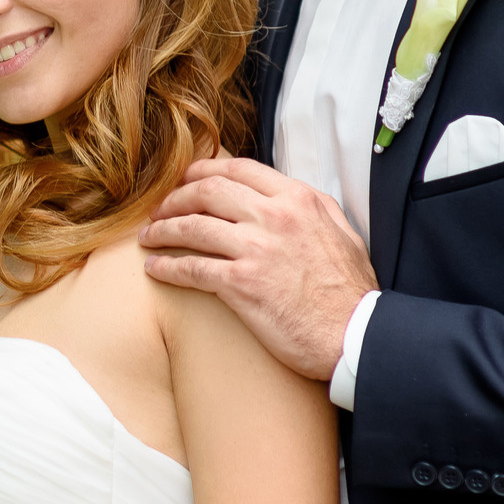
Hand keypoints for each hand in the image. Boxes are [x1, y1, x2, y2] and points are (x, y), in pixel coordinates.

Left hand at [139, 157, 374, 380]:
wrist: (355, 334)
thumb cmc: (350, 291)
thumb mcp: (342, 232)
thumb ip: (313, 210)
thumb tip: (290, 198)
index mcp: (298, 199)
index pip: (239, 170)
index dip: (203, 171)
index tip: (185, 180)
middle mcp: (274, 216)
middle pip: (208, 192)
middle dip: (175, 198)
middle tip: (159, 209)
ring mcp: (256, 248)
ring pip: (192, 226)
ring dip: (163, 230)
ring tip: (149, 236)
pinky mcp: (241, 284)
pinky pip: (191, 267)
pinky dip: (167, 266)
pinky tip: (155, 268)